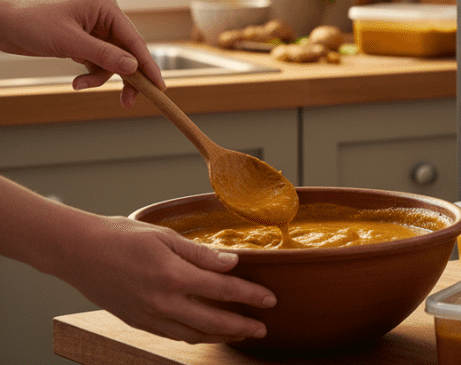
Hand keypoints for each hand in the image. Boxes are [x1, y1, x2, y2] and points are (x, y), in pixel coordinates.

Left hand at [0, 0, 163, 107]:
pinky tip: (76, 81)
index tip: (159, 85)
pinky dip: (90, 75)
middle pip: (127, 53)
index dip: (148, 65)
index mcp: (107, 9)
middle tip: (129, 101)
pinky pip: (98, 64)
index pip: (135, 40)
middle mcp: (105, 19)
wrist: (3, 23)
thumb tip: (134, 68)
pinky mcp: (85, 43)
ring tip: (79, 86)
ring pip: (112, 62)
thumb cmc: (33, 23)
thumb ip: (103, 55)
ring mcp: (95, 31)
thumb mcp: (70, 42)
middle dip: (125, 77)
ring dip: (99, 78)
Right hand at [54, 212, 275, 343]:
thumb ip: (200, 254)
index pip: (223, 291)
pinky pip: (172, 336)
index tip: (270, 300)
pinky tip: (206, 333)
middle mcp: (162, 302)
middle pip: (213, 321)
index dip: (250, 297)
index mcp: (173, 276)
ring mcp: (148, 316)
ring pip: (192, 335)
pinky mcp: (136, 322)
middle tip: (262, 328)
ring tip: (240, 333)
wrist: (78, 252)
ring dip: (220, 336)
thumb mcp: (166, 236)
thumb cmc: (122, 236)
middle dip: (241, 326)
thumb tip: (231, 264)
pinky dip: (194, 337)